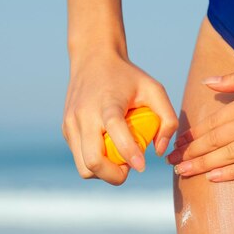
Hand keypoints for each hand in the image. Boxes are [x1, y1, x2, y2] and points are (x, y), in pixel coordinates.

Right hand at [63, 50, 177, 184]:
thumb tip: (158, 151)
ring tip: (119, 159)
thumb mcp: (155, 89)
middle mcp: (85, 115)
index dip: (129, 155)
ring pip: (84, 167)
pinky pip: (80, 158)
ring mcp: (71, 124)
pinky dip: (96, 162)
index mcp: (108, 103)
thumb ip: (167, 119)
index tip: (142, 167)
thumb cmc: (128, 77)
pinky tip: (108, 148)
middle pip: (93, 162)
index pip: (115, 133)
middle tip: (130, 167)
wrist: (92, 58)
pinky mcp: (66, 129)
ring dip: (104, 172)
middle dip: (115, 175)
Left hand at [166, 51, 233, 181]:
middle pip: (213, 141)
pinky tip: (214, 178)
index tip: (176, 144)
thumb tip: (207, 83)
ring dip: (202, 165)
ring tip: (183, 173)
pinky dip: (231, 173)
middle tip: (169, 164)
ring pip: (227, 155)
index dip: (192, 136)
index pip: (210, 123)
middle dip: (189, 153)